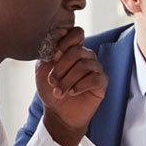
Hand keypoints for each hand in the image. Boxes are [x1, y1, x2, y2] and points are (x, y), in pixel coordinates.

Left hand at [36, 27, 105, 145]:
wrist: (58, 112)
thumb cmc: (50, 89)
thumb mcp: (43, 68)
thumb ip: (48, 50)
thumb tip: (57, 35)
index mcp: (72, 49)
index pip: (76, 33)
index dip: (65, 42)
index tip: (53, 57)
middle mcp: (86, 56)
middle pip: (77, 51)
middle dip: (61, 68)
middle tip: (52, 82)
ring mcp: (96, 68)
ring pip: (84, 65)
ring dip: (67, 80)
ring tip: (59, 92)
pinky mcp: (102, 82)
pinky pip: (94, 78)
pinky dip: (80, 86)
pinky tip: (72, 93)